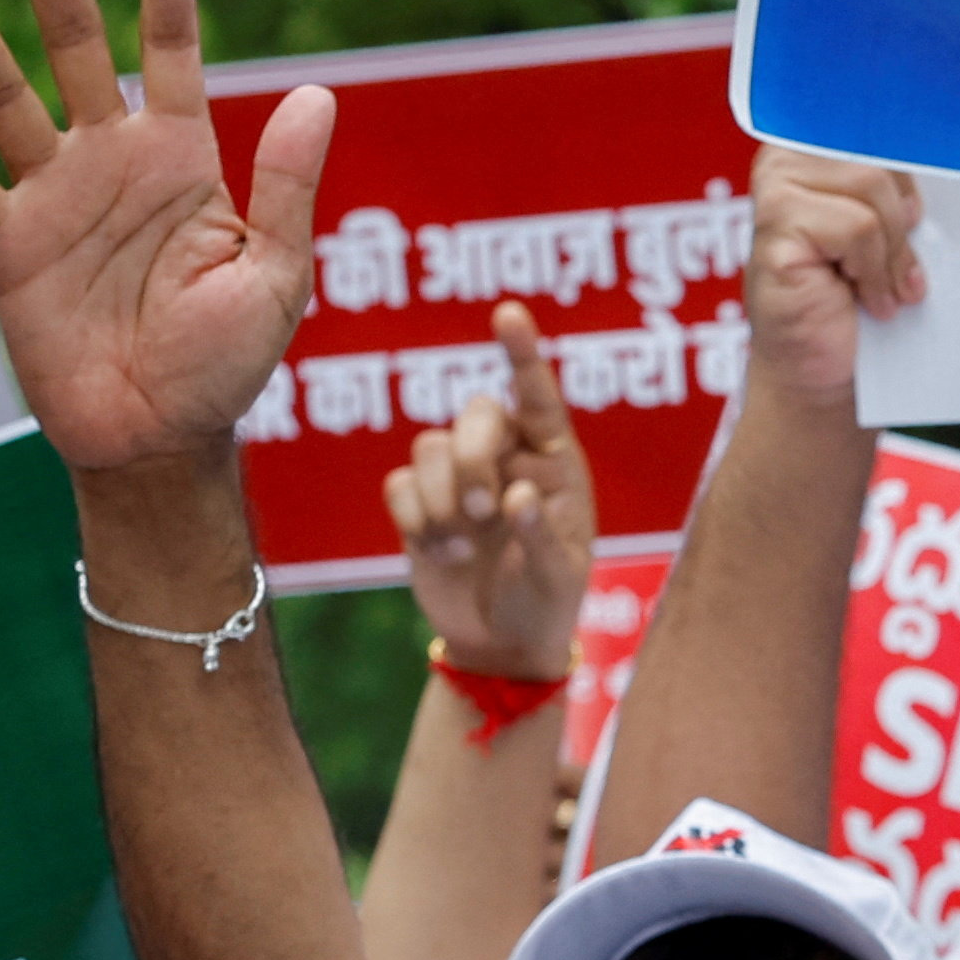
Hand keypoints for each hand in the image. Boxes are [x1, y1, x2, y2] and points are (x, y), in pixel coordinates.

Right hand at [0, 0, 332, 477]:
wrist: (159, 439)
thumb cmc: (227, 365)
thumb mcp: (277, 275)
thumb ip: (287, 186)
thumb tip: (319, 93)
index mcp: (184, 159)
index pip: (175, 49)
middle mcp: (111, 160)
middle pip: (76, 43)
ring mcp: (53, 197)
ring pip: (4, 95)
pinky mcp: (6, 247)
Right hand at [388, 304, 594, 679]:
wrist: (503, 645)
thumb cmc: (548, 604)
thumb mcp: (560, 580)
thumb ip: (542, 537)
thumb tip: (514, 493)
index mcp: (554, 462)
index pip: (537, 398)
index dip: (521, 355)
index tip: (506, 314)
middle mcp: (505, 458)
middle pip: (474, 414)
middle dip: (472, 457)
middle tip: (482, 509)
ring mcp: (458, 478)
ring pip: (429, 448)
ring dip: (442, 498)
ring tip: (464, 545)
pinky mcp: (419, 505)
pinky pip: (399, 485)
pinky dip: (416, 520)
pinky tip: (441, 554)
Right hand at [741, 145, 924, 416]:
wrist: (827, 369)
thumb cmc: (859, 299)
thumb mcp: (890, 229)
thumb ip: (899, 186)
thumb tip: (958, 149)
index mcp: (813, 145)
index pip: (878, 120)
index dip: (914, 150)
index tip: (931, 190)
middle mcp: (785, 157)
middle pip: (882, 157)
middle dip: (903, 221)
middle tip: (900, 270)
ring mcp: (775, 189)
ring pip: (873, 191)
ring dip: (891, 254)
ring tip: (881, 290)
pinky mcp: (775, 227)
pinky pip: (857, 228)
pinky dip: (874, 273)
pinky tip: (865, 299)